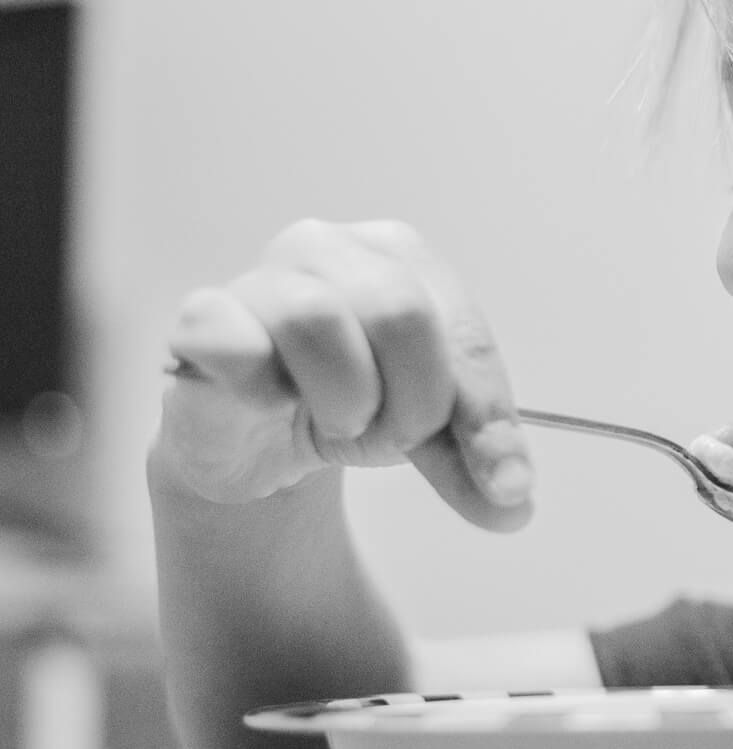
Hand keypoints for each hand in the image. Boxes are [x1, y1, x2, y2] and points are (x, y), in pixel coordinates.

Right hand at [159, 218, 532, 530]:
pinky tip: (272, 403)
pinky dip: (263, 386)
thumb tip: (514, 501)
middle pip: (399, 313)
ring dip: (343, 397)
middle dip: (412, 402)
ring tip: (338, 420)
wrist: (259, 442)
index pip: (464, 332)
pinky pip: (233, 339)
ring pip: (316, 319)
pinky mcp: (201, 319)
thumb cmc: (351, 406)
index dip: (487, 414)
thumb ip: (476, 462)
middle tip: (394, 434)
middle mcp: (331, 247)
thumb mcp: (431, 436)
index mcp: (403, 258)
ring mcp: (261, 277)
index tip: (506, 486)